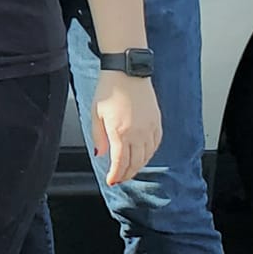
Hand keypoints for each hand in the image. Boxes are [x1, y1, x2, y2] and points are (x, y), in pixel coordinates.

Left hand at [90, 70, 161, 186]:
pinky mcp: (157, 122)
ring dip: (138, 166)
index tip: (111, 180)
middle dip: (126, 174)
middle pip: (135, 162)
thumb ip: (98, 137)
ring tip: (129, 170)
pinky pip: (156, 144)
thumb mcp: (96, 114)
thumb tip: (100, 154)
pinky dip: (149, 154)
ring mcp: (149, 128)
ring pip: (147, 156)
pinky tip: (143, 156)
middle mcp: (138, 133)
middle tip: (119, 178)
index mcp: (120, 132)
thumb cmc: (109, 90)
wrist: (127, 73)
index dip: (116, 175)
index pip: (120, 162)